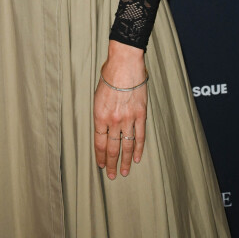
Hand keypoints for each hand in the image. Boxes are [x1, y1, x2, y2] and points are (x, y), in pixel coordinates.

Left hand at [93, 41, 146, 179]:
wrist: (124, 64)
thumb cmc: (109, 74)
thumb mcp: (98, 93)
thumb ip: (101, 110)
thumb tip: (104, 122)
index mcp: (99, 114)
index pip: (99, 141)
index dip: (100, 155)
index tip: (100, 164)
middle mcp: (112, 120)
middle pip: (112, 147)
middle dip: (110, 163)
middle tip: (111, 175)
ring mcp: (127, 118)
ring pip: (126, 145)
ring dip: (124, 161)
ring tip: (123, 172)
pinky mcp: (140, 115)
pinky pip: (140, 136)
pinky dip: (138, 148)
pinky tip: (136, 158)